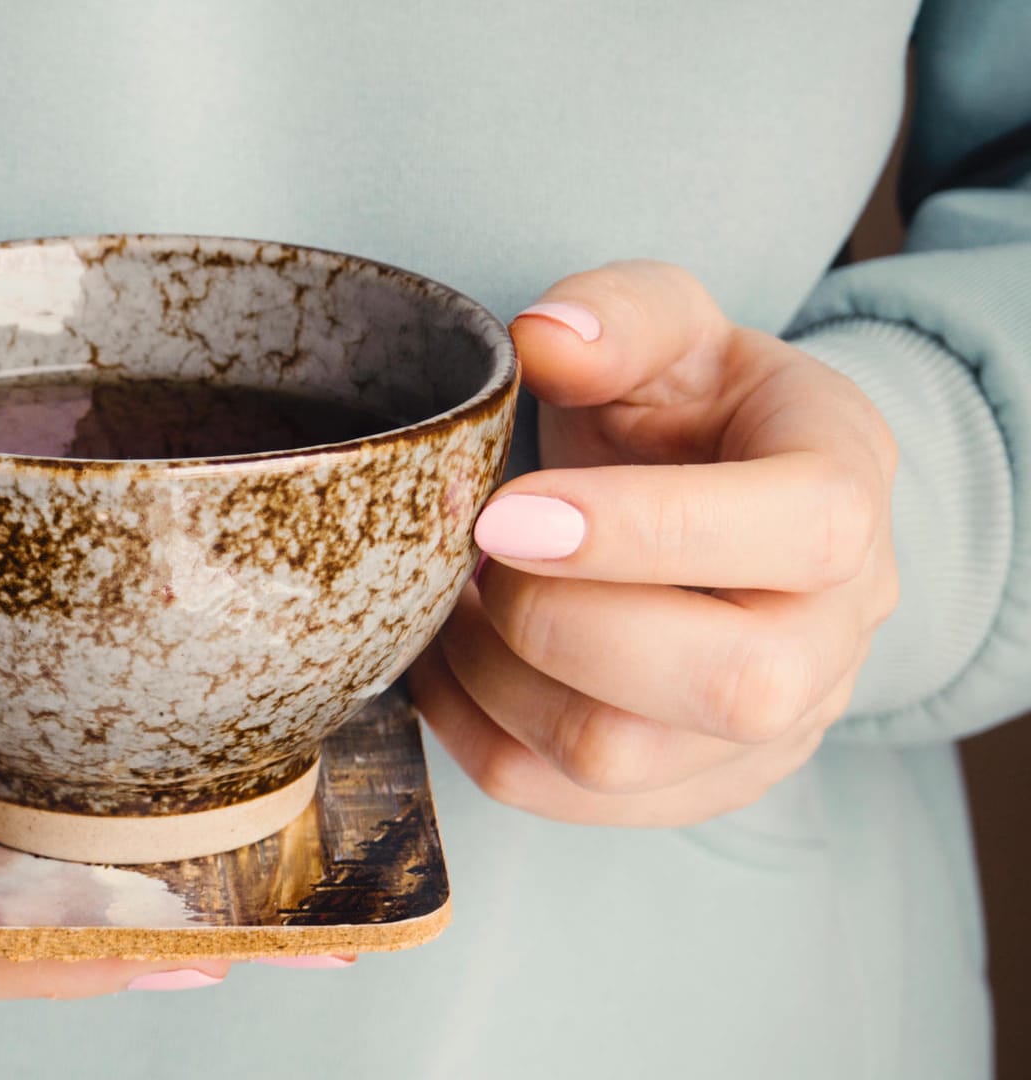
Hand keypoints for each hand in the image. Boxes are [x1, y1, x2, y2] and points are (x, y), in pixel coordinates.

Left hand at [407, 261, 899, 826]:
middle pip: (729, 683)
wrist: (716, 496)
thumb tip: (544, 339)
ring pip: (621, 757)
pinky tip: (457, 652)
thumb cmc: (691, 407)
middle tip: (485, 552)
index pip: (800, 530)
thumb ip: (618, 314)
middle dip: (558, 621)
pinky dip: (472, 727)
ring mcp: (773, 729)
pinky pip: (560, 798)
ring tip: (463, 593)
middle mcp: (835, 630)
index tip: (506, 512)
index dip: (644, 530)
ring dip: (495, 675)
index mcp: (846, 486)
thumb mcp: (671, 326)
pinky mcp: (693, 784)